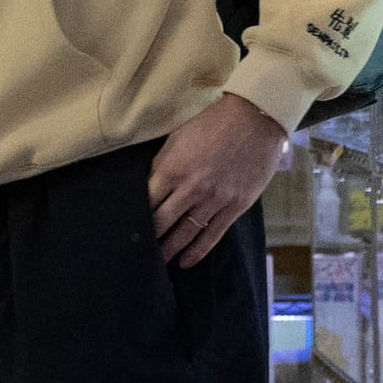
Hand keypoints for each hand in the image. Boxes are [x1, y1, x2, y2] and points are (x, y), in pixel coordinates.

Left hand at [148, 93, 290, 267]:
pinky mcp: (235, 207)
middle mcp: (190, 188)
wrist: (254, 120)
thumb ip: (163, 163)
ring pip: (185, 233)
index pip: (146, 200)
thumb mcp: (178, 138)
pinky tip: (185, 261)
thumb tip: (151, 185)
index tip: (128, 227)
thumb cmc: (213, 124)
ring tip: (157, 263)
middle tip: (138, 250)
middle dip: (148, 237)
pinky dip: (197, 251)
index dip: (135, 216)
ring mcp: (214, 200)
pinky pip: (212, 235)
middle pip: (161, 221)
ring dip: (169, 249)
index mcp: (172, 168)